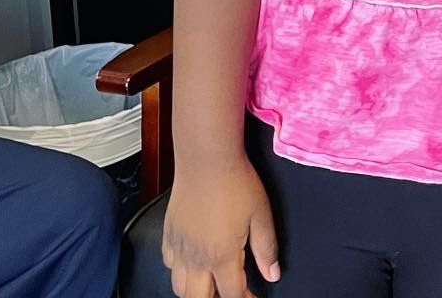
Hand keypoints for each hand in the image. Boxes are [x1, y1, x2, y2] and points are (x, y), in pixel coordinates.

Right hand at [162, 157, 279, 297]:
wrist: (206, 158)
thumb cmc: (235, 182)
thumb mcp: (261, 214)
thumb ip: (266, 248)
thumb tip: (273, 273)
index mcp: (222, 255)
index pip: (232, 294)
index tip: (253, 296)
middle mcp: (197, 258)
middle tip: (231, 289)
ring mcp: (179, 248)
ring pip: (180, 288)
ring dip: (196, 290)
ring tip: (212, 281)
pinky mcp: (168, 235)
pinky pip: (170, 265)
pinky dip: (181, 271)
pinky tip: (193, 260)